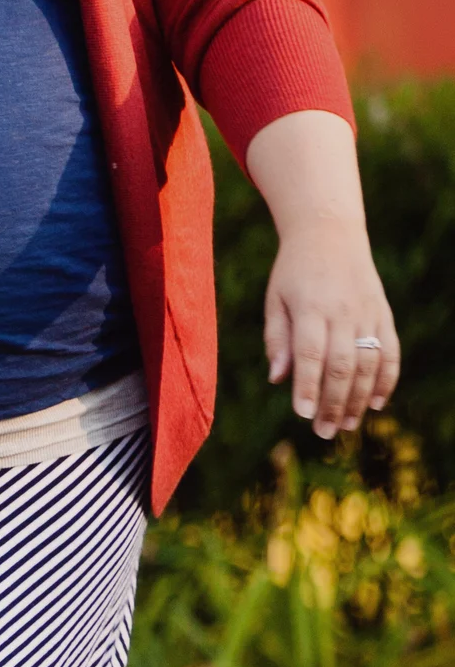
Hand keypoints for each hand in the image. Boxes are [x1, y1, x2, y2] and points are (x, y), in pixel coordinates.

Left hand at [265, 220, 399, 439]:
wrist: (330, 234)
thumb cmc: (293, 272)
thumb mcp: (275, 300)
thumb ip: (277, 339)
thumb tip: (278, 379)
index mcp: (312, 309)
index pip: (310, 355)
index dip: (307, 386)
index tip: (302, 415)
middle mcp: (344, 312)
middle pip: (343, 365)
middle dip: (334, 402)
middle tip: (324, 432)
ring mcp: (368, 313)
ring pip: (369, 362)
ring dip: (360, 398)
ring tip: (347, 425)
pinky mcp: (383, 313)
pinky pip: (391, 350)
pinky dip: (388, 378)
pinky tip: (378, 403)